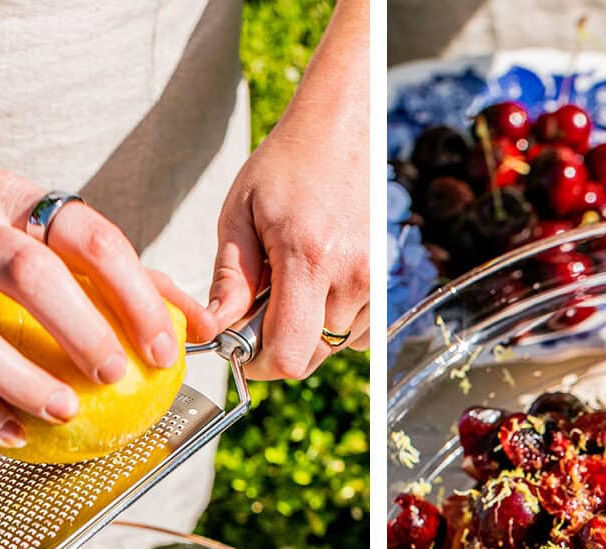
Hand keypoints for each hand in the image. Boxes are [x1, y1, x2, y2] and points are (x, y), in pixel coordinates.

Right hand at [0, 171, 210, 447]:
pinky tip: (15, 434)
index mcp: (17, 200)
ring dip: (20, 377)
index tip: (163, 349)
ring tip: (66, 410)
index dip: (133, 294)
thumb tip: (206, 325)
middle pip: (25, 272)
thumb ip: (131, 282)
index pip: (87, 236)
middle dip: (79, 327)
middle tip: (117, 374)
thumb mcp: (56, 248)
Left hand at [206, 1, 369, 379]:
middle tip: (263, 305)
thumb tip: (214, 330)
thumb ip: (229, 279)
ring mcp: (378, 279)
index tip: (243, 348)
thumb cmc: (290, 163)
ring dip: (310, 330)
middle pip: (312, 355)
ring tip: (296, 281)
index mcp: (308, 258)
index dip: (260, 363)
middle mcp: (352, 275)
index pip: (289, 354)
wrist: (345, 127)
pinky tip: (323, 281)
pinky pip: (361, 330)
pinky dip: (337, 320)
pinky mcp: (391, 279)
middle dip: (281, 344)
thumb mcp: (241, 214)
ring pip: (337, 345)